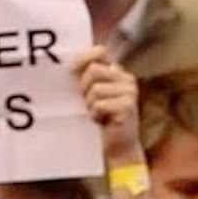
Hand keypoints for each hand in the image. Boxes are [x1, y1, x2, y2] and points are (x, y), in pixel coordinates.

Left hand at [72, 47, 141, 164]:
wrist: (117, 147)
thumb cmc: (100, 118)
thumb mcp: (90, 93)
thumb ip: (85, 76)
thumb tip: (67, 65)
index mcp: (117, 71)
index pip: (100, 52)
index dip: (82, 59)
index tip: (70, 70)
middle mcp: (127, 78)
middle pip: (94, 70)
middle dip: (83, 87)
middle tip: (87, 102)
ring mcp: (130, 91)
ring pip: (95, 89)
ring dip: (90, 104)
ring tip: (96, 114)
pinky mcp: (129, 106)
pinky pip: (100, 104)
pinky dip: (95, 115)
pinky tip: (102, 121)